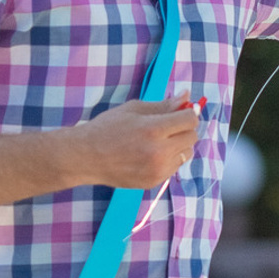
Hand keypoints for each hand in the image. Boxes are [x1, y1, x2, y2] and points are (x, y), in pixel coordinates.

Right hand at [60, 96, 199, 190]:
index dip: (187, 113)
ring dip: (179, 145)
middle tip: (169, 126)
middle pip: (192, 137)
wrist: (86, 157)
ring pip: (186, 154)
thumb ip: (164, 105)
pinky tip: (152, 154)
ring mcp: (157, 169)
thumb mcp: (134, 109)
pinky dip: (169, 159)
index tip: (180, 112)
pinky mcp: (154, 182)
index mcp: (154, 129)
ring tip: (159, 141)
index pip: (190, 120)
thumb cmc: (107, 128)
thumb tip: (186, 95)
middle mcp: (159, 151)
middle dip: (184, 128)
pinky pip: (175, 167)